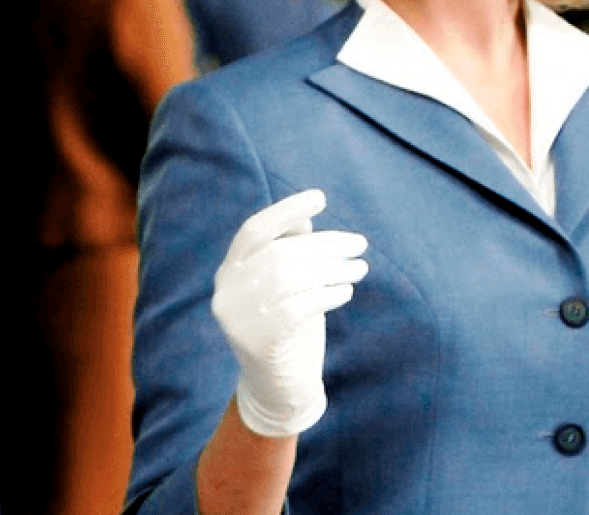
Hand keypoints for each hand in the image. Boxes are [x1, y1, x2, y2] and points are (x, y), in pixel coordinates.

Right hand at [211, 189, 369, 436]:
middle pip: (280, 253)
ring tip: (360, 268)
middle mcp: (227, 292)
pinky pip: (301, 306)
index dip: (285, 211)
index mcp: (228, 274)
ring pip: (291, 277)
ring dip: (333, 268)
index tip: (319, 197)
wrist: (277, 390)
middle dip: (325, 244)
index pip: (254, 232)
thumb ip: (287, 257)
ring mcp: (240, 318)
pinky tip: (345, 290)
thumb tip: (305, 220)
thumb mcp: (285, 291)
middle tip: (360, 244)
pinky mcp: (262, 340)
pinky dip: (328, 293)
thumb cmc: (287, 332)